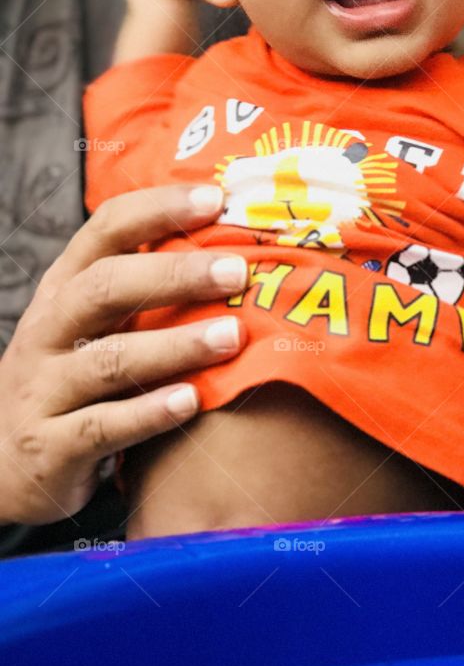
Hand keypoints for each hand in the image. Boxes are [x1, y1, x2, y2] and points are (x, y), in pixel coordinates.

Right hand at [0, 185, 248, 525]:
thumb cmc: (73, 383)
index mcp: (65, 289)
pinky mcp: (50, 447)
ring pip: (109, 360)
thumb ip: (147, 292)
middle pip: (106, 287)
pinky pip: (103, 427)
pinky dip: (149, 413)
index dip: (159, 209)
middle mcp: (47, 331)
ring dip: (175, 346)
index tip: (217, 199)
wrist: (3, 466)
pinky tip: (192, 401)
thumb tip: (237, 246)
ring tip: (231, 336)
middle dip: (175, 274)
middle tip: (237, 271)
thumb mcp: (94, 328)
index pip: (106, 231)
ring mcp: (43, 389)